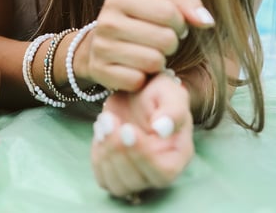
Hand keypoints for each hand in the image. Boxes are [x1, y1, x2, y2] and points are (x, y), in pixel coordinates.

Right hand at [83, 0, 214, 91]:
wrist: (103, 47)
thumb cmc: (140, 22)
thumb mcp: (161, 4)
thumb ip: (188, 4)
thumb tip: (206, 21)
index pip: (169, 12)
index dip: (179, 23)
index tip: (171, 27)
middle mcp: (106, 21)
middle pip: (165, 39)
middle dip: (170, 44)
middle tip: (160, 44)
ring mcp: (100, 48)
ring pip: (153, 61)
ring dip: (159, 63)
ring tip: (149, 55)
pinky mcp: (101, 73)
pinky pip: (138, 81)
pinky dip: (143, 79)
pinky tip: (137, 69)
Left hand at [91, 72, 192, 196]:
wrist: (137, 91)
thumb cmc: (158, 92)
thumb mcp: (169, 92)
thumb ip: (172, 109)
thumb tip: (162, 129)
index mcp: (178, 154)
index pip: (163, 171)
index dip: (142, 155)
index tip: (127, 128)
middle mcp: (159, 171)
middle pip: (137, 180)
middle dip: (118, 150)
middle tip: (109, 119)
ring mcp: (138, 175)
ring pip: (118, 185)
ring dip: (105, 154)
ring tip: (104, 122)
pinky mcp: (117, 171)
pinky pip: (104, 179)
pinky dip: (97, 158)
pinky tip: (100, 131)